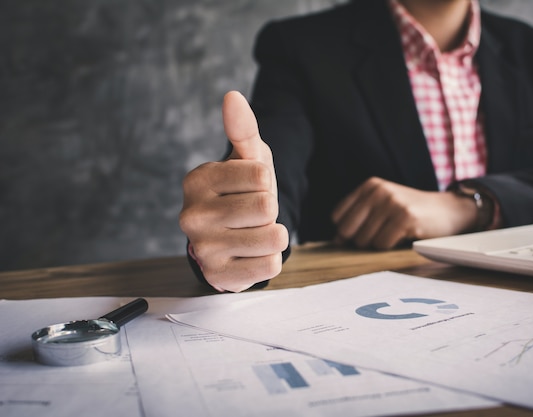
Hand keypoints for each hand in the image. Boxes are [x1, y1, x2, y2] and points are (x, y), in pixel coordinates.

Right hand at [179, 91, 288, 291]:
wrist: (232, 238)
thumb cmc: (243, 192)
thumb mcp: (247, 159)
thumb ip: (242, 129)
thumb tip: (233, 97)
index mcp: (197, 180)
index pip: (260, 176)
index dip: (266, 183)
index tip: (251, 188)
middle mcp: (191, 215)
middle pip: (266, 208)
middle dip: (270, 210)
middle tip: (253, 214)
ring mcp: (203, 249)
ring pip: (273, 238)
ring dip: (273, 235)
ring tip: (253, 233)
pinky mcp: (218, 277)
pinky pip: (271, 267)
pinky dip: (270, 259)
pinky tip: (251, 254)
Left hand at [331, 177, 477, 248]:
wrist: (448, 211)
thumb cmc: (411, 213)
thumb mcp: (382, 207)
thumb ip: (358, 219)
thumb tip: (336, 241)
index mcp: (369, 186)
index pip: (337, 217)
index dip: (347, 231)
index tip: (364, 232)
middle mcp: (379, 190)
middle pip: (348, 230)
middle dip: (360, 240)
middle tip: (381, 235)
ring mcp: (392, 202)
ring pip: (365, 240)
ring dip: (378, 244)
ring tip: (394, 233)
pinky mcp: (405, 217)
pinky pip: (382, 244)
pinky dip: (391, 247)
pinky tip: (404, 236)